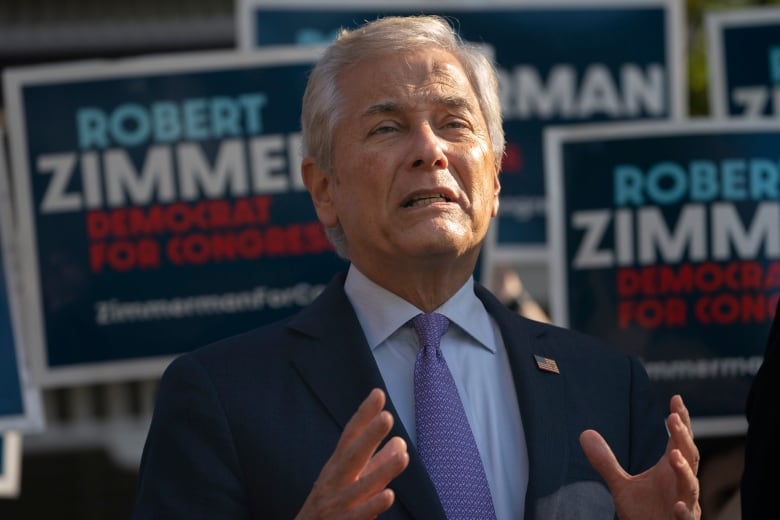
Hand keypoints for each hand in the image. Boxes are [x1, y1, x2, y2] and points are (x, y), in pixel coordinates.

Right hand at [296, 388, 409, 519]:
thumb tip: (400, 442)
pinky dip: (372, 505)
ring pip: (360, 485)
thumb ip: (376, 463)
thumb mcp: (350, 480)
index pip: (350, 435)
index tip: (378, 394)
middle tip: (387, 417)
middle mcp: (335, 480)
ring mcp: (338, 502)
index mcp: (337, 465)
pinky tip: (389, 495)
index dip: (364, 415)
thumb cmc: (331, 504)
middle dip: (369, 436)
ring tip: (403, 456)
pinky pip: (358, 514)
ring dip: (381, 470)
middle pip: (353, 455)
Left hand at [580, 394, 700, 519]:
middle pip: (688, 457)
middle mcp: (681, 484)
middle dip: (683, 438)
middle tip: (674, 417)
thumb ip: (606, 462)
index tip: (676, 399)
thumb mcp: (621, 486)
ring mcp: (685, 505)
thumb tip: (584, 433)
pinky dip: (684, 513)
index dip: (681, 422)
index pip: (679, 441)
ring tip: (674, 455)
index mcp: (671, 470)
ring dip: (684, 471)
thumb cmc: (645, 514)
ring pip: (690, 486)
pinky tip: (677, 506)